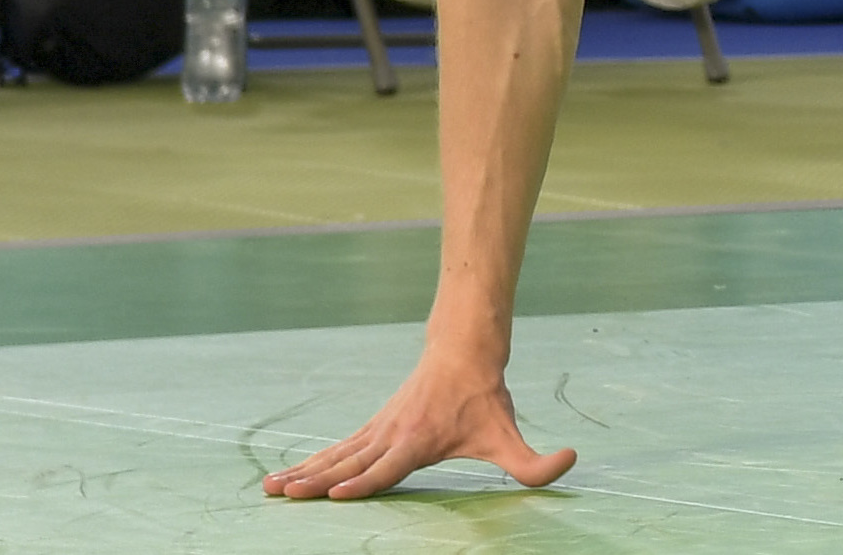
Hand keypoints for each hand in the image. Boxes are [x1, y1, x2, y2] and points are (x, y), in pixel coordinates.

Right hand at [262, 343, 575, 500]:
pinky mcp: (374, 426)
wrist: (465, 348)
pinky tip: (288, 474)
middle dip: (317, 480)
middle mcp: (392, 435)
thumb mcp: (510, 434)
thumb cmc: (485, 397)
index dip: (364, 482)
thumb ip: (536, 461)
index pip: (387, 468)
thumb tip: (572, 461)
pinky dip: (312, 460)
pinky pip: (338, 446)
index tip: (337, 493)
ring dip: (304, 471)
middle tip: (284, 493)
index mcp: (418, 442)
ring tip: (271, 488)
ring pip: (336, 453)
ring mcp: (379, 429)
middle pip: (349, 462)